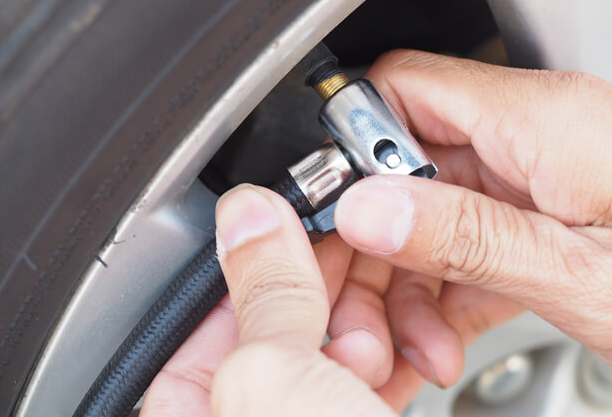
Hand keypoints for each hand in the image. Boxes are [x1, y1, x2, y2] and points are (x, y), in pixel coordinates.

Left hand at [141, 184, 518, 414]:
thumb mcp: (276, 382)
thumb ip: (264, 290)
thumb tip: (249, 213)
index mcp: (193, 396)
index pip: (222, 286)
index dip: (274, 247)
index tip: (319, 217)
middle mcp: (245, 400)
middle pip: (290, 304)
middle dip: (340, 295)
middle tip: (366, 292)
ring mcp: (304, 410)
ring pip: (342, 330)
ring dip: (381, 325)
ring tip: (388, 347)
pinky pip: (373, 368)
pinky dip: (403, 354)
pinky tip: (419, 354)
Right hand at [333, 50, 611, 399]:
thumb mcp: (584, 279)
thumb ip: (468, 238)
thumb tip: (370, 208)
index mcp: (545, 123)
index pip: (405, 91)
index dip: (353, 149)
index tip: (334, 220)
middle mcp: (540, 134)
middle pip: (408, 165)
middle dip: (375, 244)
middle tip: (363, 315)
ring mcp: (544, 173)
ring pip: (434, 211)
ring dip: (410, 282)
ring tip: (417, 348)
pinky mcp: (551, 210)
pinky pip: (473, 237)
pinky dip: (449, 289)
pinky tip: (446, 334)